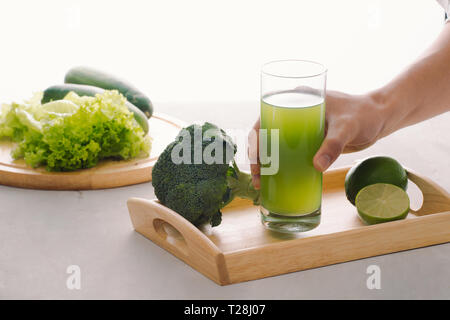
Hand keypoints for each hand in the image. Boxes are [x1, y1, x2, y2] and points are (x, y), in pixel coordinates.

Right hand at [248, 90, 385, 188]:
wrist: (380, 118)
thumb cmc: (364, 114)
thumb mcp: (347, 127)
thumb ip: (333, 145)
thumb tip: (317, 166)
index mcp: (296, 100)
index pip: (265, 118)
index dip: (255, 140)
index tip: (256, 160)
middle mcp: (293, 112)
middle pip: (265, 135)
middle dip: (257, 157)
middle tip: (257, 178)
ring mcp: (299, 127)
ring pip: (274, 145)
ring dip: (266, 164)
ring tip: (260, 184)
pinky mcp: (308, 140)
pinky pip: (288, 153)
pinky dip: (280, 166)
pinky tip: (275, 180)